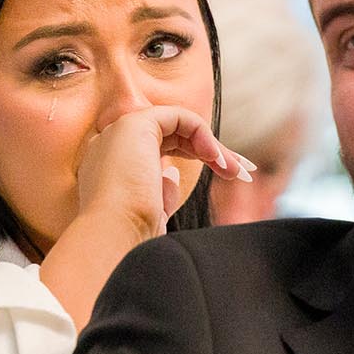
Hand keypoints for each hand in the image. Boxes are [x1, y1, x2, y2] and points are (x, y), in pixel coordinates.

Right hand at [73, 105, 253, 238]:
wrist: (113, 237)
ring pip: (177, 125)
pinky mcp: (134, 124)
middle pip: (171, 136)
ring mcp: (119, 132)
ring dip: (212, 146)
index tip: (229, 175)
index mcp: (111, 167)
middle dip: (212, 151)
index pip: (158, 149)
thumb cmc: (129, 237)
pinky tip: (216, 159)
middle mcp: (111, 145)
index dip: (197, 158)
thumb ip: (160, 191)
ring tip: (236, 171)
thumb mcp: (151, 214)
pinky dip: (202, 133)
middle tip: (243, 172)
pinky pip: (178, 116)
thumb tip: (171, 173)